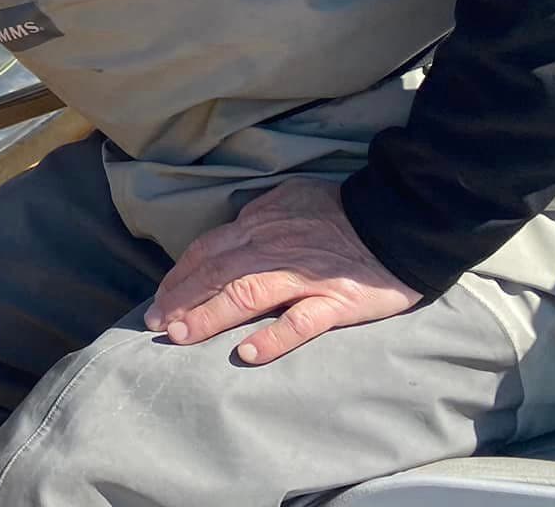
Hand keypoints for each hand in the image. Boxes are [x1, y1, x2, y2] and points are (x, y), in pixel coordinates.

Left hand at [144, 177, 420, 363]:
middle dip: (181, 300)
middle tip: (156, 325)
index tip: (159, 300)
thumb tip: (232, 234)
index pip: (208, 250)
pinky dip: (272, 337)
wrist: (399, 220)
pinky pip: (300, 321)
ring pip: (246, 295)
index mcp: (261, 225)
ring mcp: (305, 276)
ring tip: (182, 337)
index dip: (180, 276)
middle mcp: (274, 249)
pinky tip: (247, 353)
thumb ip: (260, 218)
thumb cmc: (343, 212)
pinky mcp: (336, 301)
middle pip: (217, 273)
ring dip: (209, 316)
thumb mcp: (291, 200)